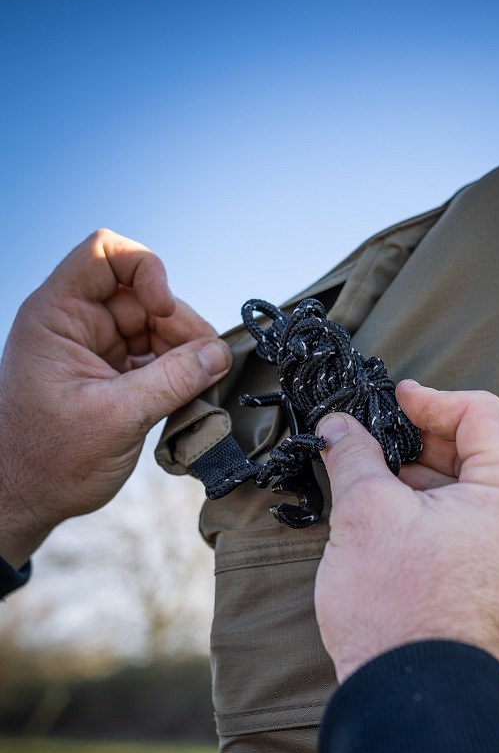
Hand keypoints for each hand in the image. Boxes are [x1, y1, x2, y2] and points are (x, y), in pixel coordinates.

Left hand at [0, 229, 231, 567]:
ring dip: (184, 354)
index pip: (104, 254)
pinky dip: (176, 374)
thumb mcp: (118, 417)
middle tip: (207, 366)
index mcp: (57, 316)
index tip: (164, 310)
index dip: (145, 271)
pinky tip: (189, 399)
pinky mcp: (111, 374)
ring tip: (200, 389)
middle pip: (142, 295)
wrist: (26, 499)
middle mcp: (76, 323)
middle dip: (179, 327)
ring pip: (155, 327)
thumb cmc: (49, 460)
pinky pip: (154, 357)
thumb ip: (173, 380)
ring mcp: (95, 348)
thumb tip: (219, 354)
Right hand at [314, 381, 498, 680]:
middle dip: (421, 443)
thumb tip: (339, 426)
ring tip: (372, 484)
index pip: (481, 414)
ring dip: (423, 480)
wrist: (411, 702)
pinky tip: (390, 520)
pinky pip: (474, 528)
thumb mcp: (365, 513)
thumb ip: (353, 454)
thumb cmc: (399, 612)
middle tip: (371, 442)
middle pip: (480, 452)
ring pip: (473, 492)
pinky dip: (435, 513)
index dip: (428, 400)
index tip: (390, 401)